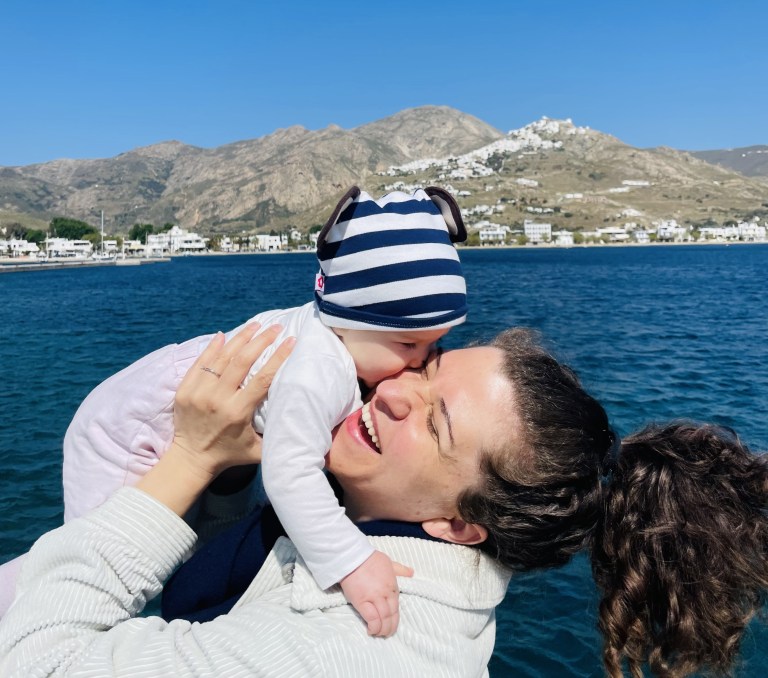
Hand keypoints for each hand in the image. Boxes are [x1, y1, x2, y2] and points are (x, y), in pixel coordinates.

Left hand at [172, 323, 293, 478]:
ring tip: (255, 325)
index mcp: (237, 412)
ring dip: (240, 338)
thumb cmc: (229, 454)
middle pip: (241, 361)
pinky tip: (224, 335)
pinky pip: (200, 362)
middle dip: (261, 340)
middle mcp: (217, 399)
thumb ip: (278, 438)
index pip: (261, 378)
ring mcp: (198, 392)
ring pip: (221, 357)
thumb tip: (303, 424)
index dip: (278, 357)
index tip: (290, 341)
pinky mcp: (185, 389)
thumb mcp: (258, 451)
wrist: (190, 459)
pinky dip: (212, 347)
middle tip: (275, 327)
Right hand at [340, 550, 413, 636]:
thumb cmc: (370, 558)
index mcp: (392, 586)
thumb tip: (411, 572)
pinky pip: (371, 618)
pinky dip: (373, 626)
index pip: (396, 607)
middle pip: (391, 615)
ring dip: (382, 629)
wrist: (352, 556)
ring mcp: (374, 598)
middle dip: (390, 627)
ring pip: (383, 618)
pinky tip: (370, 630)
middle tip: (386, 634)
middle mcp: (385, 593)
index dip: (395, 619)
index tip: (392, 625)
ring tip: (378, 634)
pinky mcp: (361, 601)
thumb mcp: (389, 563)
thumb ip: (400, 570)